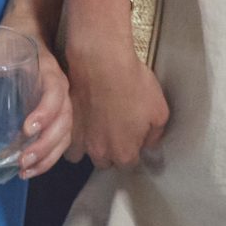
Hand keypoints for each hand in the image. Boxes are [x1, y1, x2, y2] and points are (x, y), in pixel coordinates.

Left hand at [0, 19, 74, 177]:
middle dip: (45, 145)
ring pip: (64, 134)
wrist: (24, 33)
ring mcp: (60, 103)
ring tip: (23, 171)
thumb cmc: (1, 46)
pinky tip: (28, 169)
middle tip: (21, 160)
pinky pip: (60, 139)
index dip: (45, 112)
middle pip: (64, 121)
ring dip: (48, 156)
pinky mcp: (54, 115)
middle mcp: (59, 89)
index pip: (55, 93)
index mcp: (46, 71)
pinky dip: (48, 157)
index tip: (27, 129)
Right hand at [67, 23, 168, 169]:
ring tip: (95, 128)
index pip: (129, 164)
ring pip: (82, 153)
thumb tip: (150, 144)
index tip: (134, 139)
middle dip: (110, 151)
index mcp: (124, 152)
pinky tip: (81, 120)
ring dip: (88, 145)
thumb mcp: (159, 110)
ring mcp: (80, 139)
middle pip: (105, 161)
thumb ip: (155, 135)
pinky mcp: (66, 122)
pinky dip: (73, 133)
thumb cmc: (132, 83)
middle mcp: (100, 152)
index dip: (133, 150)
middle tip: (115, 130)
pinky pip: (68, 137)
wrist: (101, 62)